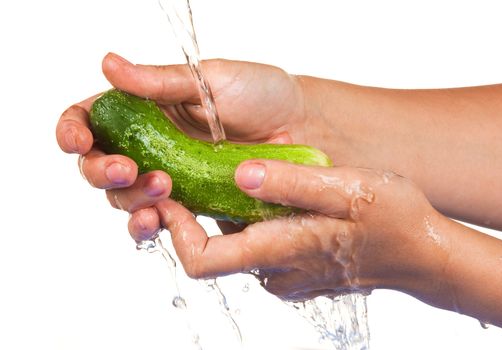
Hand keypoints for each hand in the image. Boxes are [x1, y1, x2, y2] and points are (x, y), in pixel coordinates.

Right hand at [56, 52, 321, 239]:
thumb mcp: (210, 79)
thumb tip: (108, 64)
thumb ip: (158, 82)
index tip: (79, 139)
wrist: (302, 128)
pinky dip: (152, 226)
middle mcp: (150, 146)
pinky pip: (160, 224)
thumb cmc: (261, 95)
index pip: (91, 120)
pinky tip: (162, 220)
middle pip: (98, 168)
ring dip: (130, 201)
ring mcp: (169, 179)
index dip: (74, 131)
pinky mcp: (192, 207)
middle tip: (128, 169)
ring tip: (161, 190)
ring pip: (124, 200)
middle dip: (102, 172)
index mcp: (144, 110)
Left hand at [154, 160, 448, 300]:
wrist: (423, 253)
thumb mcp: (345, 189)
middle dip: (193, 215)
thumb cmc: (392, 221)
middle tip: (189, 173)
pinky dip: (245, 222)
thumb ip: (291, 183)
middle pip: (211, 252)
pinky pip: (256, 246)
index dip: (176, 231)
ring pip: (234, 247)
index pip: (202, 261)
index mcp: (280, 251)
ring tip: (223, 176)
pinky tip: (258, 193)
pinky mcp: (297, 266)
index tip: (170, 195)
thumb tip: (240, 174)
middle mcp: (275, 271)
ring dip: (220, 216)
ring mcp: (286, 272)